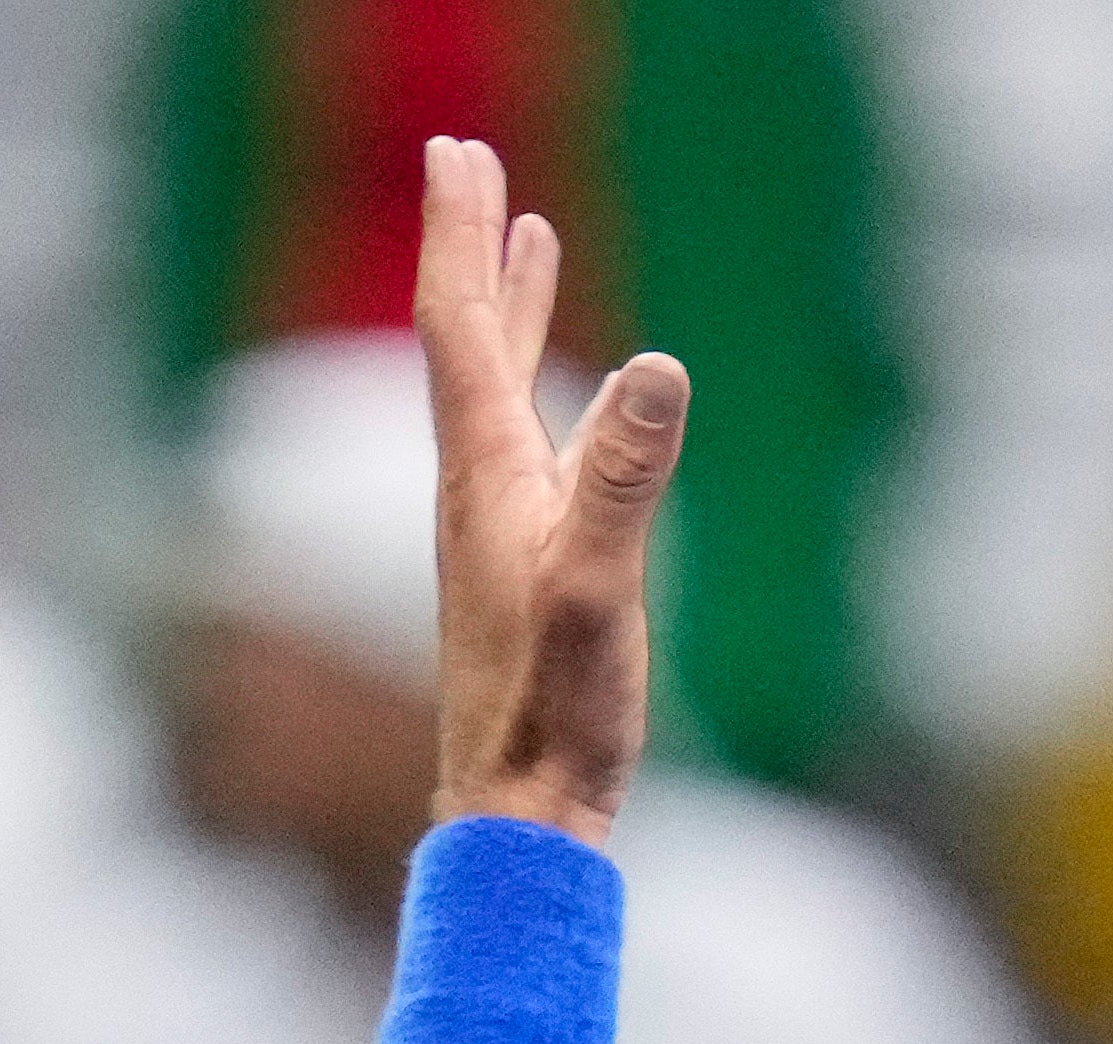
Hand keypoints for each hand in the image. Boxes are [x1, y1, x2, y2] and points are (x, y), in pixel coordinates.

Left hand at [409, 135, 686, 848]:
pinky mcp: (526, 566)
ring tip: (526, 238)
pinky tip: (567, 390)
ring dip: (508, 306)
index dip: (461, 238)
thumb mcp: (603, 590)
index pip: (462, 331)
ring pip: (496, 388)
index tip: (456, 154)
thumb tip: (656, 368)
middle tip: (469, 161)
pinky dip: (541, 384)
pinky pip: (527, 440)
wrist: (518, 820)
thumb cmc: (555, 719)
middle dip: (473, 247)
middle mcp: (478, 492)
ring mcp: (499, 528)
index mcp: (486, 481)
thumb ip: (626, 482)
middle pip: (466, 342)